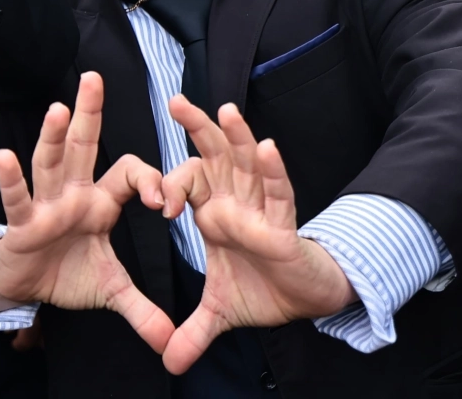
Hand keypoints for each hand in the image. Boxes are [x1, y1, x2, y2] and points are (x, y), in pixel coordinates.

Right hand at [0, 73, 173, 350]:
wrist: (26, 286)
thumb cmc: (67, 273)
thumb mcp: (111, 290)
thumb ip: (142, 310)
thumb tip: (170, 342)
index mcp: (100, 202)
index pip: (128, 174)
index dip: (148, 181)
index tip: (164, 203)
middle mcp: (72, 194)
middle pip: (82, 148)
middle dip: (88, 114)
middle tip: (94, 78)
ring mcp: (45, 205)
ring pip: (50, 165)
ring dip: (52, 139)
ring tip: (57, 109)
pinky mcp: (22, 223)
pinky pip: (17, 198)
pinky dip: (11, 179)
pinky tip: (5, 156)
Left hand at [157, 97, 355, 373]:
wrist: (304, 301)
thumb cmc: (263, 289)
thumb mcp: (219, 311)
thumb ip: (191, 331)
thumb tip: (169, 362)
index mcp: (214, 210)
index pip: (187, 182)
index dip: (170, 186)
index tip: (157, 206)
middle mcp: (236, 201)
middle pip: (214, 156)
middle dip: (196, 128)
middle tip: (174, 100)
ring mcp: (262, 209)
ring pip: (247, 165)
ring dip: (237, 137)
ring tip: (225, 110)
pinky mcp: (285, 226)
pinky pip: (279, 194)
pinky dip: (273, 172)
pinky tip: (268, 148)